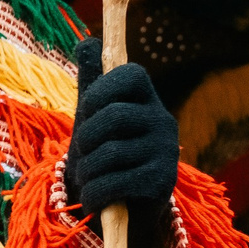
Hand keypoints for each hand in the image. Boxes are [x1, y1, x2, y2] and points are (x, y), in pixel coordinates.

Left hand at [67, 36, 179, 247]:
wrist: (127, 206)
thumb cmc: (106, 152)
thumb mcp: (96, 116)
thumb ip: (92, 81)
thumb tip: (87, 41)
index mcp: (147, 98)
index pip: (131, 73)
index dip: (101, 89)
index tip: (86, 109)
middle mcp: (164, 121)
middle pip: (114, 116)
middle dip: (86, 137)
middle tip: (82, 152)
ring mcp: (167, 152)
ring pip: (111, 153)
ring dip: (86, 170)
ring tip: (86, 179)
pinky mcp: (162, 183)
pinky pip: (116, 182)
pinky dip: (94, 193)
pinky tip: (93, 198)